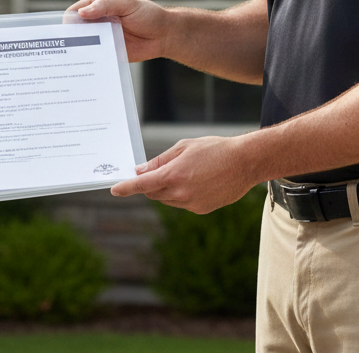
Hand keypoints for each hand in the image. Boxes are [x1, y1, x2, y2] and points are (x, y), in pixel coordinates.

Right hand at [69, 0, 171, 62]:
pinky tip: (86, 65)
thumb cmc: (149, 15)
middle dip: (71, 36)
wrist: (165, 35)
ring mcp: (104, 36)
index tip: (64, 30)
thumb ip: (105, 6)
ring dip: (79, 49)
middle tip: (65, 46)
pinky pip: (96, 55)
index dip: (69, 19)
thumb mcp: (128, 4)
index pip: (77, 10)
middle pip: (78, 28)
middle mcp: (100, 20)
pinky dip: (91, 59)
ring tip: (72, 58)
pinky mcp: (110, 51)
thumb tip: (82, 12)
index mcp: (100, 4)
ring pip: (85, 43)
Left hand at [110, 136, 253, 213]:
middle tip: (157, 170)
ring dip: (167, 189)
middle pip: (153, 193)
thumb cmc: (214, 149)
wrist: (244, 163)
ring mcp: (191, 204)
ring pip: (167, 199)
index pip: (142, 185)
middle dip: (150, 183)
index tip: (114, 189)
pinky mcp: (201, 210)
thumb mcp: (184, 147)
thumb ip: (160, 161)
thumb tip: (141, 171)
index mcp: (174, 175)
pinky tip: (198, 181)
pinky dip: (182, 194)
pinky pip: (182, 204)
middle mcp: (180, 194)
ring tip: (187, 171)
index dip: (126, 187)